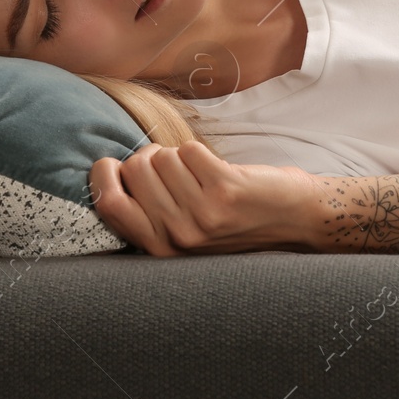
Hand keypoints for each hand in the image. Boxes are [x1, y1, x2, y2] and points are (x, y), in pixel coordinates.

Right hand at [90, 140, 316, 254]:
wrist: (295, 220)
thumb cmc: (237, 221)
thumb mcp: (186, 232)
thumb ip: (152, 213)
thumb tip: (115, 171)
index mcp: (160, 248)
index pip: (109, 205)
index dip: (103, 176)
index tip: (112, 164)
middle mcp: (177, 236)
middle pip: (134, 171)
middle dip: (149, 157)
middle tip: (172, 166)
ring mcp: (201, 214)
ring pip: (162, 157)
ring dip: (178, 155)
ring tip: (200, 173)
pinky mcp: (224, 190)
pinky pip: (189, 149)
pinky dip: (200, 150)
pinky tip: (218, 169)